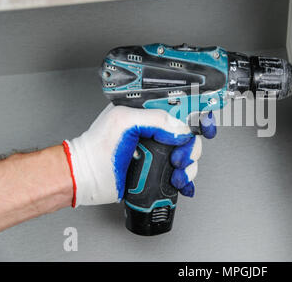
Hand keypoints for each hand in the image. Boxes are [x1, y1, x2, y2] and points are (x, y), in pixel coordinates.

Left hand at [63, 104, 215, 206]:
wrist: (86, 177)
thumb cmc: (96, 146)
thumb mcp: (124, 121)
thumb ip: (155, 118)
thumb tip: (181, 128)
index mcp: (149, 113)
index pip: (182, 108)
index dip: (198, 115)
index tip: (205, 125)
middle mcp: (156, 131)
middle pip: (190, 135)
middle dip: (191, 148)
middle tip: (179, 158)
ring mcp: (158, 152)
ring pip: (188, 155)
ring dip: (189, 167)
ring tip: (176, 174)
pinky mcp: (158, 171)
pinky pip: (181, 173)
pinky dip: (186, 180)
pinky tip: (182, 183)